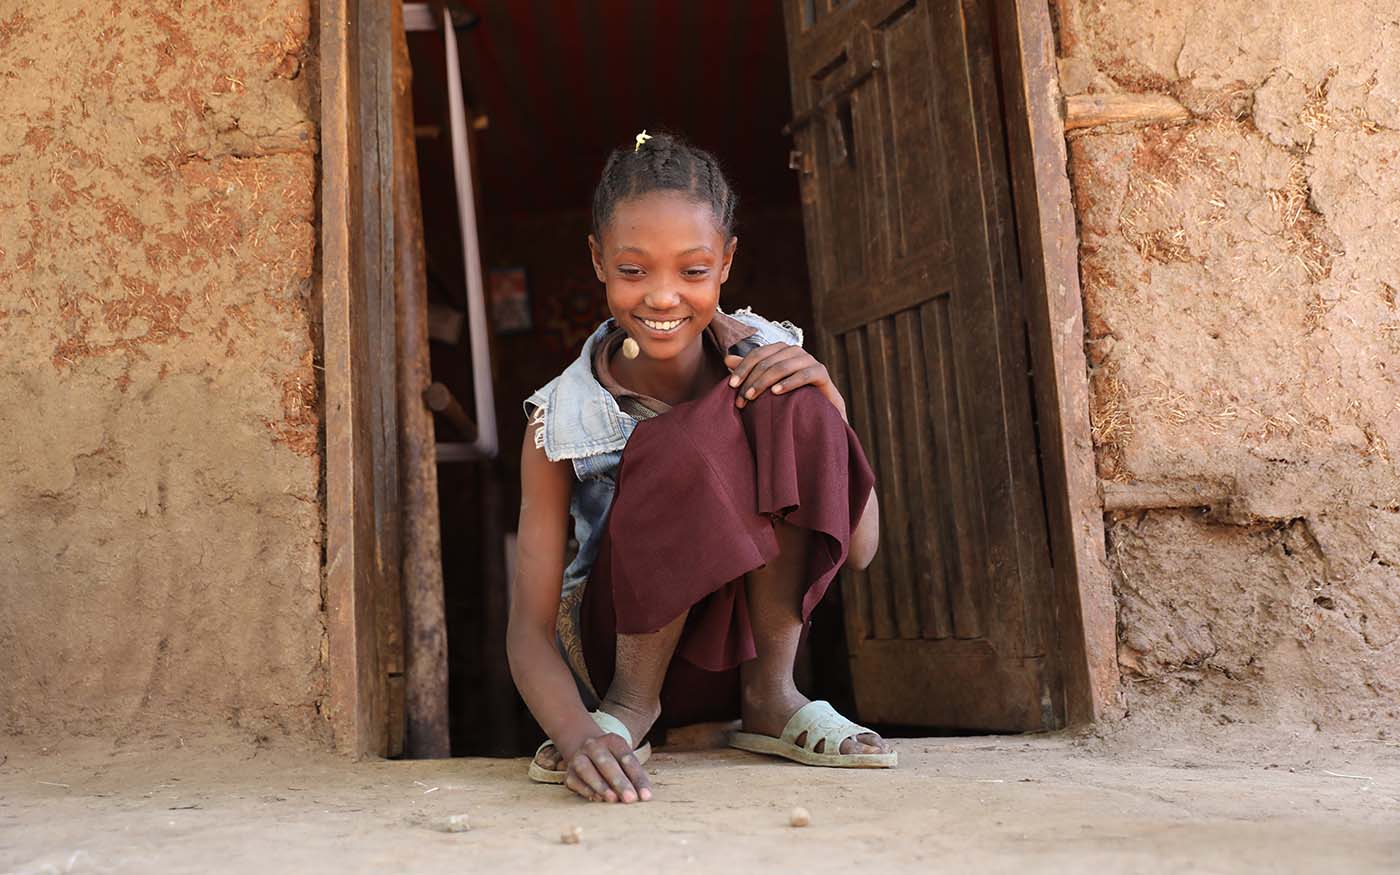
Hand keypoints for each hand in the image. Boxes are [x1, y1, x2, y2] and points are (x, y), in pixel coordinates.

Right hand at [561, 732, 652, 802]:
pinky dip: (587, 791)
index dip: (638, 778)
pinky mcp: (569, 773)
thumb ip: (633, 775)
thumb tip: (642, 795)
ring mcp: (579, 757)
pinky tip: (598, 799)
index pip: (627, 758)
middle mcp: (593, 746)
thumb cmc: (613, 759)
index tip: (646, 796)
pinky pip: (576, 781)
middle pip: (606, 763)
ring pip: (587, 770)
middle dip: (619, 782)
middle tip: (630, 799)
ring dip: (601, 786)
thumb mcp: (624, 759)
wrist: (585, 749)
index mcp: (612, 740)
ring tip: (613, 799)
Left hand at [724, 343, 845, 416]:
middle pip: (768, 361)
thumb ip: (750, 370)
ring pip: (783, 366)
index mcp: (781, 350)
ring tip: (753, 397)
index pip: (757, 354)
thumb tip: (727, 358)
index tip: (731, 385)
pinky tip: (776, 392)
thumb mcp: (767, 383)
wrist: (820, 409)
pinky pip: (804, 375)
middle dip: (752, 380)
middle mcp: (795, 351)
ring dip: (765, 382)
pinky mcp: (822, 372)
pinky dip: (789, 383)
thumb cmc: (790, 395)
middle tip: (742, 398)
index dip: (743, 368)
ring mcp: (810, 360)